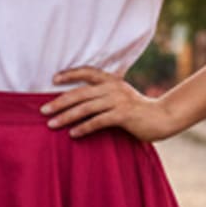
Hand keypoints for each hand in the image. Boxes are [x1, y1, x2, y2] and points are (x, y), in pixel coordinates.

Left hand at [41, 66, 176, 144]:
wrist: (162, 118)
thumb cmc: (139, 110)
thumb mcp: (121, 96)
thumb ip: (105, 95)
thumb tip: (81, 102)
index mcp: (112, 80)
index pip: (87, 72)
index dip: (70, 74)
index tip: (53, 79)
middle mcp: (113, 88)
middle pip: (80, 93)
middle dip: (59, 102)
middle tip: (42, 110)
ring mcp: (118, 101)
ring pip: (86, 108)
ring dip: (66, 117)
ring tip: (52, 124)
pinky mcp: (123, 115)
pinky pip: (98, 121)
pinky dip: (83, 128)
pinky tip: (73, 134)